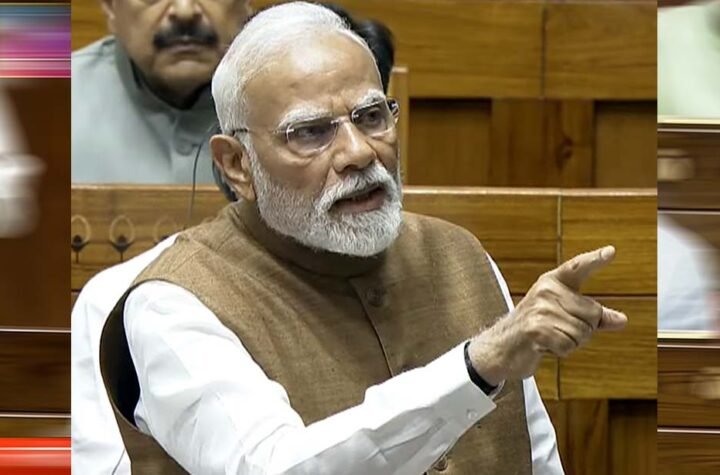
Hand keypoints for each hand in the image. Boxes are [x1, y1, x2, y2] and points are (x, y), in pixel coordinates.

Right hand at [468, 246, 627, 385]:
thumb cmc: (536, 328)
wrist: (502, 346)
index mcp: (552, 283)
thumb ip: (592, 316)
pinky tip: (545, 345)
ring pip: (582, 333)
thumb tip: (621, 320)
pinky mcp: (536, 329)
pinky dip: (561, 351)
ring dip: (571, 342)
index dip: (594, 259)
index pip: (577, 268)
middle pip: (592, 314)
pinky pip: (569, 345)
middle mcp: (546, 291)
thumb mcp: (563, 315)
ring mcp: (540, 309)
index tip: (611, 251)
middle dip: (583, 329)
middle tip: (558, 330)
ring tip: (550, 337)